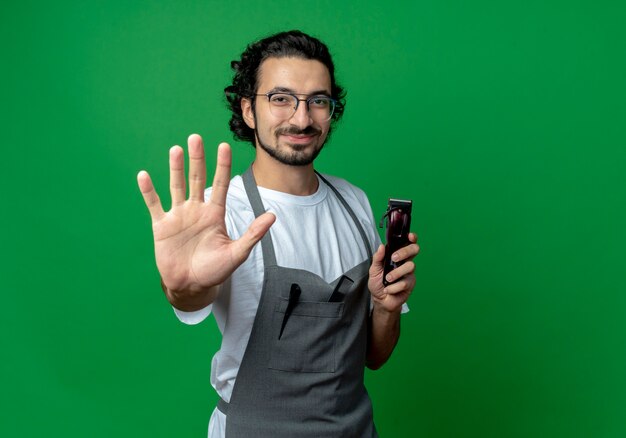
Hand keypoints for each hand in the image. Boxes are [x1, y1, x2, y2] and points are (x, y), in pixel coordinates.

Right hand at [137, 134, 274, 308]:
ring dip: (175, 169)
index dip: (222, 166)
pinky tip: (144, 176)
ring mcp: (178, 216)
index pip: (220, 184)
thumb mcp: (237, 253)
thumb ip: (253, 234)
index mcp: (215, 214)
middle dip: (197, 159)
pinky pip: (154, 204)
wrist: (191, 286)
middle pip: (197, 179)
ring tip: (176, 150)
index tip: (224, 146)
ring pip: (176, 186)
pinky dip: (149, 191)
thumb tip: (273, 216)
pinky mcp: (162, 226)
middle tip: (196, 138)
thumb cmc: (215, 270)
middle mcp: (196, 210)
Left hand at [368, 233, 419, 312]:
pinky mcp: (410, 284)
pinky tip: (388, 290)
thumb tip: (381, 246)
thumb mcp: (374, 269)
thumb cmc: (378, 283)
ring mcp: (409, 273)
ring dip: (396, 273)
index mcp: (398, 256)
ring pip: (410, 266)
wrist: (380, 299)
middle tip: (394, 258)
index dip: (412, 238)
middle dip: (405, 252)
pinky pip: (405, 282)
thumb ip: (377, 258)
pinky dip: (393, 287)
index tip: (409, 236)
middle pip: (414, 250)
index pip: (408, 244)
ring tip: (387, 279)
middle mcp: (405, 262)